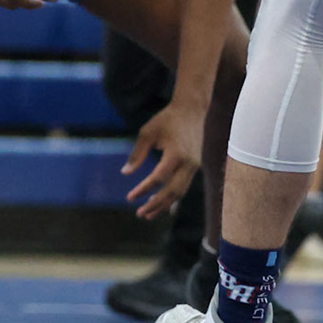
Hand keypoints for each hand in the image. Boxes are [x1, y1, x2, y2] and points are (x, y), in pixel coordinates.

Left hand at [122, 102, 204, 220]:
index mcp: (176, 153)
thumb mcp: (148, 132)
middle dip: (156, 205)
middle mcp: (189, 162)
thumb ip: (137, 153)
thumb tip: (125, 173)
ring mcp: (196, 165)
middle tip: (140, 214)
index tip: (130, 198)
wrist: (194, 108)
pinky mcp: (197, 166)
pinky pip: (184, 185)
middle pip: (173, 191)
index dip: (144, 189)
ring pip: (180, 192)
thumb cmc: (168, 119)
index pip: (158, 178)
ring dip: (165, 205)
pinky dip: (172, 196)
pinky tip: (162, 202)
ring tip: (149, 214)